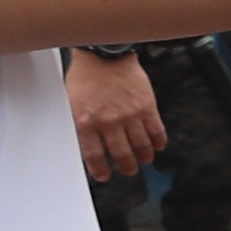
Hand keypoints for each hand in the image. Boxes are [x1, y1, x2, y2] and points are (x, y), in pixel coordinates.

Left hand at [69, 47, 165, 182]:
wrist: (104, 54)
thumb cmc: (86, 75)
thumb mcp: (72, 102)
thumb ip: (79, 123)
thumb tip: (84, 142)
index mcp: (87, 122)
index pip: (95, 156)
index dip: (100, 170)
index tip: (104, 175)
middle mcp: (109, 122)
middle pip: (122, 155)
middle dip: (126, 167)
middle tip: (129, 169)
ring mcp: (130, 115)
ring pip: (141, 147)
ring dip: (144, 157)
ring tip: (144, 160)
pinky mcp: (147, 107)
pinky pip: (156, 131)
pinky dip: (158, 142)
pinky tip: (157, 146)